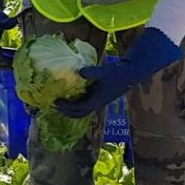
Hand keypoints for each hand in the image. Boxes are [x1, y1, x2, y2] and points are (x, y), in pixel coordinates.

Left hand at [54, 30, 181, 118]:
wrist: (131, 73)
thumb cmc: (118, 72)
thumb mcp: (104, 71)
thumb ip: (92, 72)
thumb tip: (79, 72)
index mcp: (97, 100)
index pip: (78, 109)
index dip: (66, 107)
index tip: (55, 102)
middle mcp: (97, 103)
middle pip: (79, 113)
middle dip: (66, 111)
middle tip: (53, 105)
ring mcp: (99, 101)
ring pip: (82, 110)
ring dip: (71, 108)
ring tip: (60, 102)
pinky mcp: (100, 96)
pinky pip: (86, 103)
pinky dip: (77, 102)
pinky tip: (71, 94)